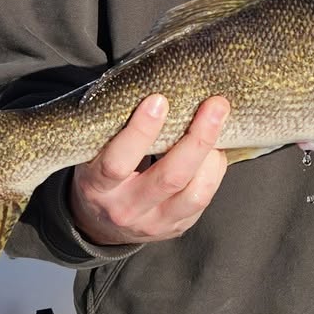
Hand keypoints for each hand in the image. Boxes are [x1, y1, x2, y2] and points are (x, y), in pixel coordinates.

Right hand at [69, 93, 230, 246]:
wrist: (99, 223)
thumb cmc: (100, 172)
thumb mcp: (93, 152)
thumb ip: (116, 128)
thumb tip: (155, 85)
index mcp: (97, 186)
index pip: (117, 163)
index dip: (140, 132)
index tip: (159, 100)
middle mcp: (125, 209)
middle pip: (168, 178)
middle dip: (197, 139)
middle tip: (215, 105)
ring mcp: (153, 224)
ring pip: (193, 194)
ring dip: (212, 155)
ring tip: (219, 122)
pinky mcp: (175, 228)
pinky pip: (202, 200)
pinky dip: (214, 170)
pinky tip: (215, 148)